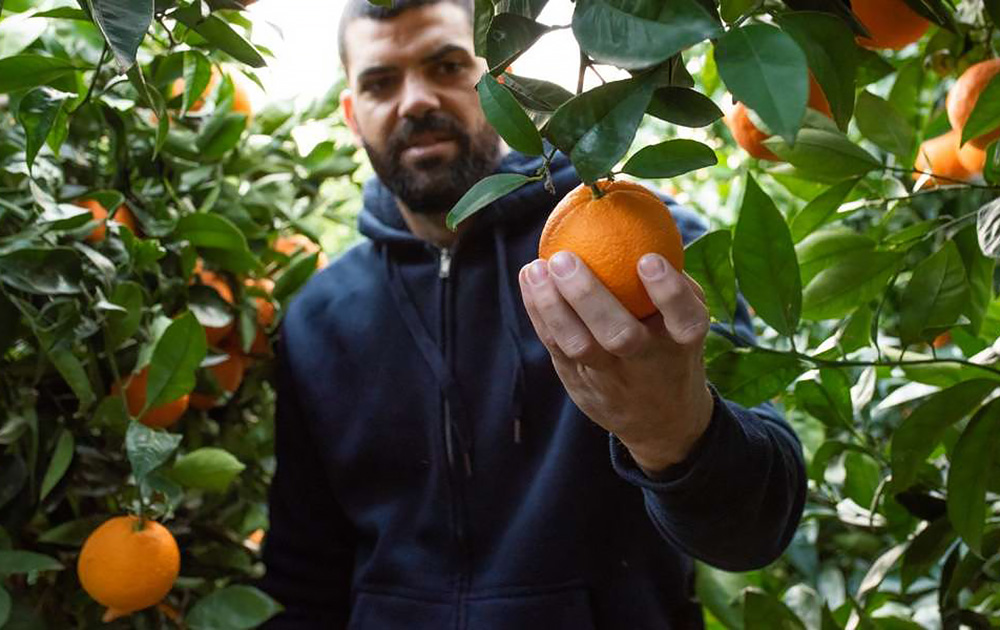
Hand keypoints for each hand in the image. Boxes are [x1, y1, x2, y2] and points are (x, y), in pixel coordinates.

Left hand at [518, 250, 714, 475]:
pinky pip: (555, 346)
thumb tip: (644, 219)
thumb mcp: (685, 320)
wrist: (659, 420)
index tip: (648, 259)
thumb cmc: (670, 346)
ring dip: (551, 306)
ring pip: (578, 346)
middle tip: (564, 258)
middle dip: (588, 297)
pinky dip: (539, 312)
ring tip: (535, 269)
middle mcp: (648, 363)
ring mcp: (611, 377)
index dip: (668, 292)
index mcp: (683, 343)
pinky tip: (530, 280)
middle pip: (620, 336)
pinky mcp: (580, 382)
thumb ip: (672, 282)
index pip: (685, 319)